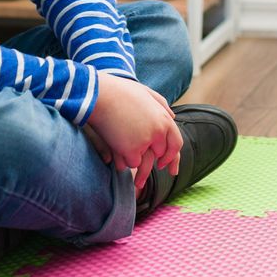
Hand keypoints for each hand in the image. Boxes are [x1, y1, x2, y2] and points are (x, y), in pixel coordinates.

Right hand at [86, 73, 179, 192]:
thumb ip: (161, 104)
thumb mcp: (146, 92)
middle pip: (160, 155)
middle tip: (151, 174)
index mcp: (164, 118)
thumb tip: (172, 116)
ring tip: (138, 184)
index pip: (176, 143)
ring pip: (145, 162)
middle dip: (155, 164)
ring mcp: (146, 141)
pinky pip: (130, 163)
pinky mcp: (131, 150)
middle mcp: (159, 132)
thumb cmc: (119, 92)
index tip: (165, 165)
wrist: (100, 95)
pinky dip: (123, 164)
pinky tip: (116, 163)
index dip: (172, 156)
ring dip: (141, 173)